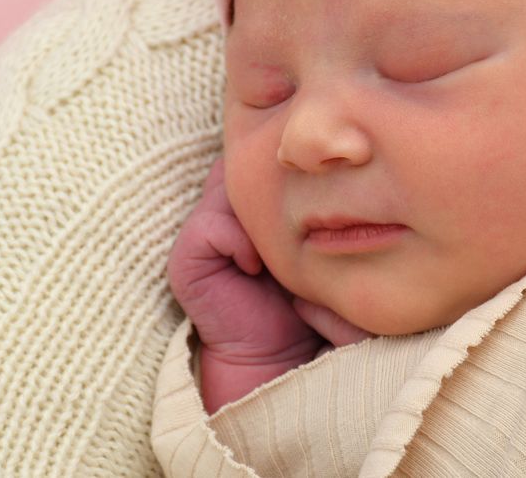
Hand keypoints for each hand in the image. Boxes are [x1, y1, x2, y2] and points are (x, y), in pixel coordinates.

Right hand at [167, 158, 368, 410]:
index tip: (322, 185)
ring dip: (257, 208)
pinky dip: (234, 238)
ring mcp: (210, 232)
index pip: (276, 158)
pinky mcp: (188, 260)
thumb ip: (334, 212)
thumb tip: (337, 176)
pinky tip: (256, 267)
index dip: (297, 164)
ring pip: (228, 185)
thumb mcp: (337, 256)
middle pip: (251, 162)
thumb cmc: (323, 311)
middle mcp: (237, 211)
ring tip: (279, 243)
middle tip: (302, 207)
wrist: (286, 366)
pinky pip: (207, 226)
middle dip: (276, 178)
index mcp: (270, 203)